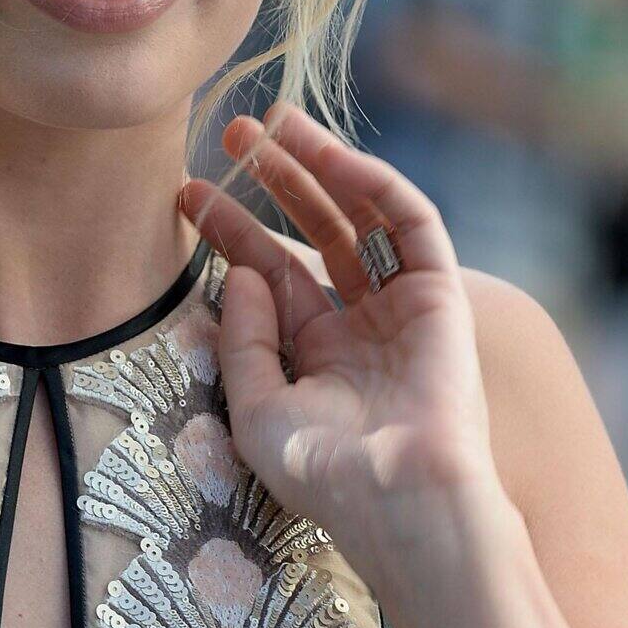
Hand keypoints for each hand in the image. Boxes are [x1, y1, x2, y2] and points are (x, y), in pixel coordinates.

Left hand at [179, 100, 509, 627]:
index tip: (186, 191)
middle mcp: (361, 324)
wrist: (399, 503)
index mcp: (317, 354)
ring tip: (273, 124)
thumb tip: (236, 271)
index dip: (229, 227)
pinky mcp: (441, 296)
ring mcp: (403, 307)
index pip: (270, 270)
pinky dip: (374, 186)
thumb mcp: (258, 410)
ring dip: (321, 166)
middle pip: (314, 230)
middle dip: (273, 180)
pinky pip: (410, 225)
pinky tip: (331, 157)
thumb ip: (242, 340)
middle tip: (230, 133)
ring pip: (360, 216)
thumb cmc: (326, 475)